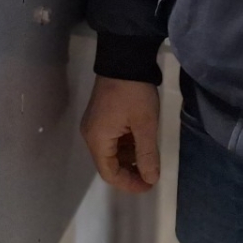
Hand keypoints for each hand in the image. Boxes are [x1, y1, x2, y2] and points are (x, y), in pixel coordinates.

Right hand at [80, 76, 160, 193]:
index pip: (109, 173)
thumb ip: (147, 155)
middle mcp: (91, 135)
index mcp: (97, 140)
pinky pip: (112, 139)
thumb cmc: (134, 93)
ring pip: (111, 152)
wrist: (124, 58)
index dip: (129, 183)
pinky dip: (126, 145)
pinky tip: (142, 142)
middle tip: (152, 173)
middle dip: (130, 171)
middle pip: (108, 164)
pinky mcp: (101, 116)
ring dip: (130, 158)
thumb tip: (150, 179)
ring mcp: (95, 124)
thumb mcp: (145, 125)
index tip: (150, 184)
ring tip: (150, 158)